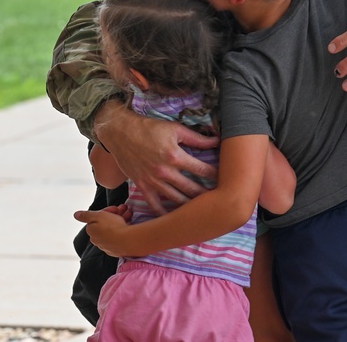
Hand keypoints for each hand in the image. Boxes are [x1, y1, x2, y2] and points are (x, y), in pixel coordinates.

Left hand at [73, 208, 131, 256]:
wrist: (127, 241)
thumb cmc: (112, 227)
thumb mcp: (98, 216)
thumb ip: (86, 215)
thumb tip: (76, 215)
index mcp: (91, 231)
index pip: (97, 218)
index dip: (106, 211)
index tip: (114, 208)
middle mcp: (97, 240)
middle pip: (106, 223)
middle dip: (115, 214)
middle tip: (123, 208)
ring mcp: (108, 246)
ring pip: (114, 229)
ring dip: (121, 219)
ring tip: (129, 213)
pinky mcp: (117, 250)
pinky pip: (120, 237)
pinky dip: (124, 229)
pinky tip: (129, 224)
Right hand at [94, 100, 219, 213]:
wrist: (120, 133)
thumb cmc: (149, 128)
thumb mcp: (175, 129)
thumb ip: (196, 138)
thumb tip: (216, 140)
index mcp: (175, 156)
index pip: (202, 169)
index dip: (216, 175)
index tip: (226, 180)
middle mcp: (164, 171)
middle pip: (191, 189)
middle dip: (207, 196)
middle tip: (220, 201)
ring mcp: (152, 181)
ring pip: (176, 200)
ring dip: (190, 206)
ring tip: (204, 211)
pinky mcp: (142, 186)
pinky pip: (154, 205)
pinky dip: (165, 214)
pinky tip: (175, 219)